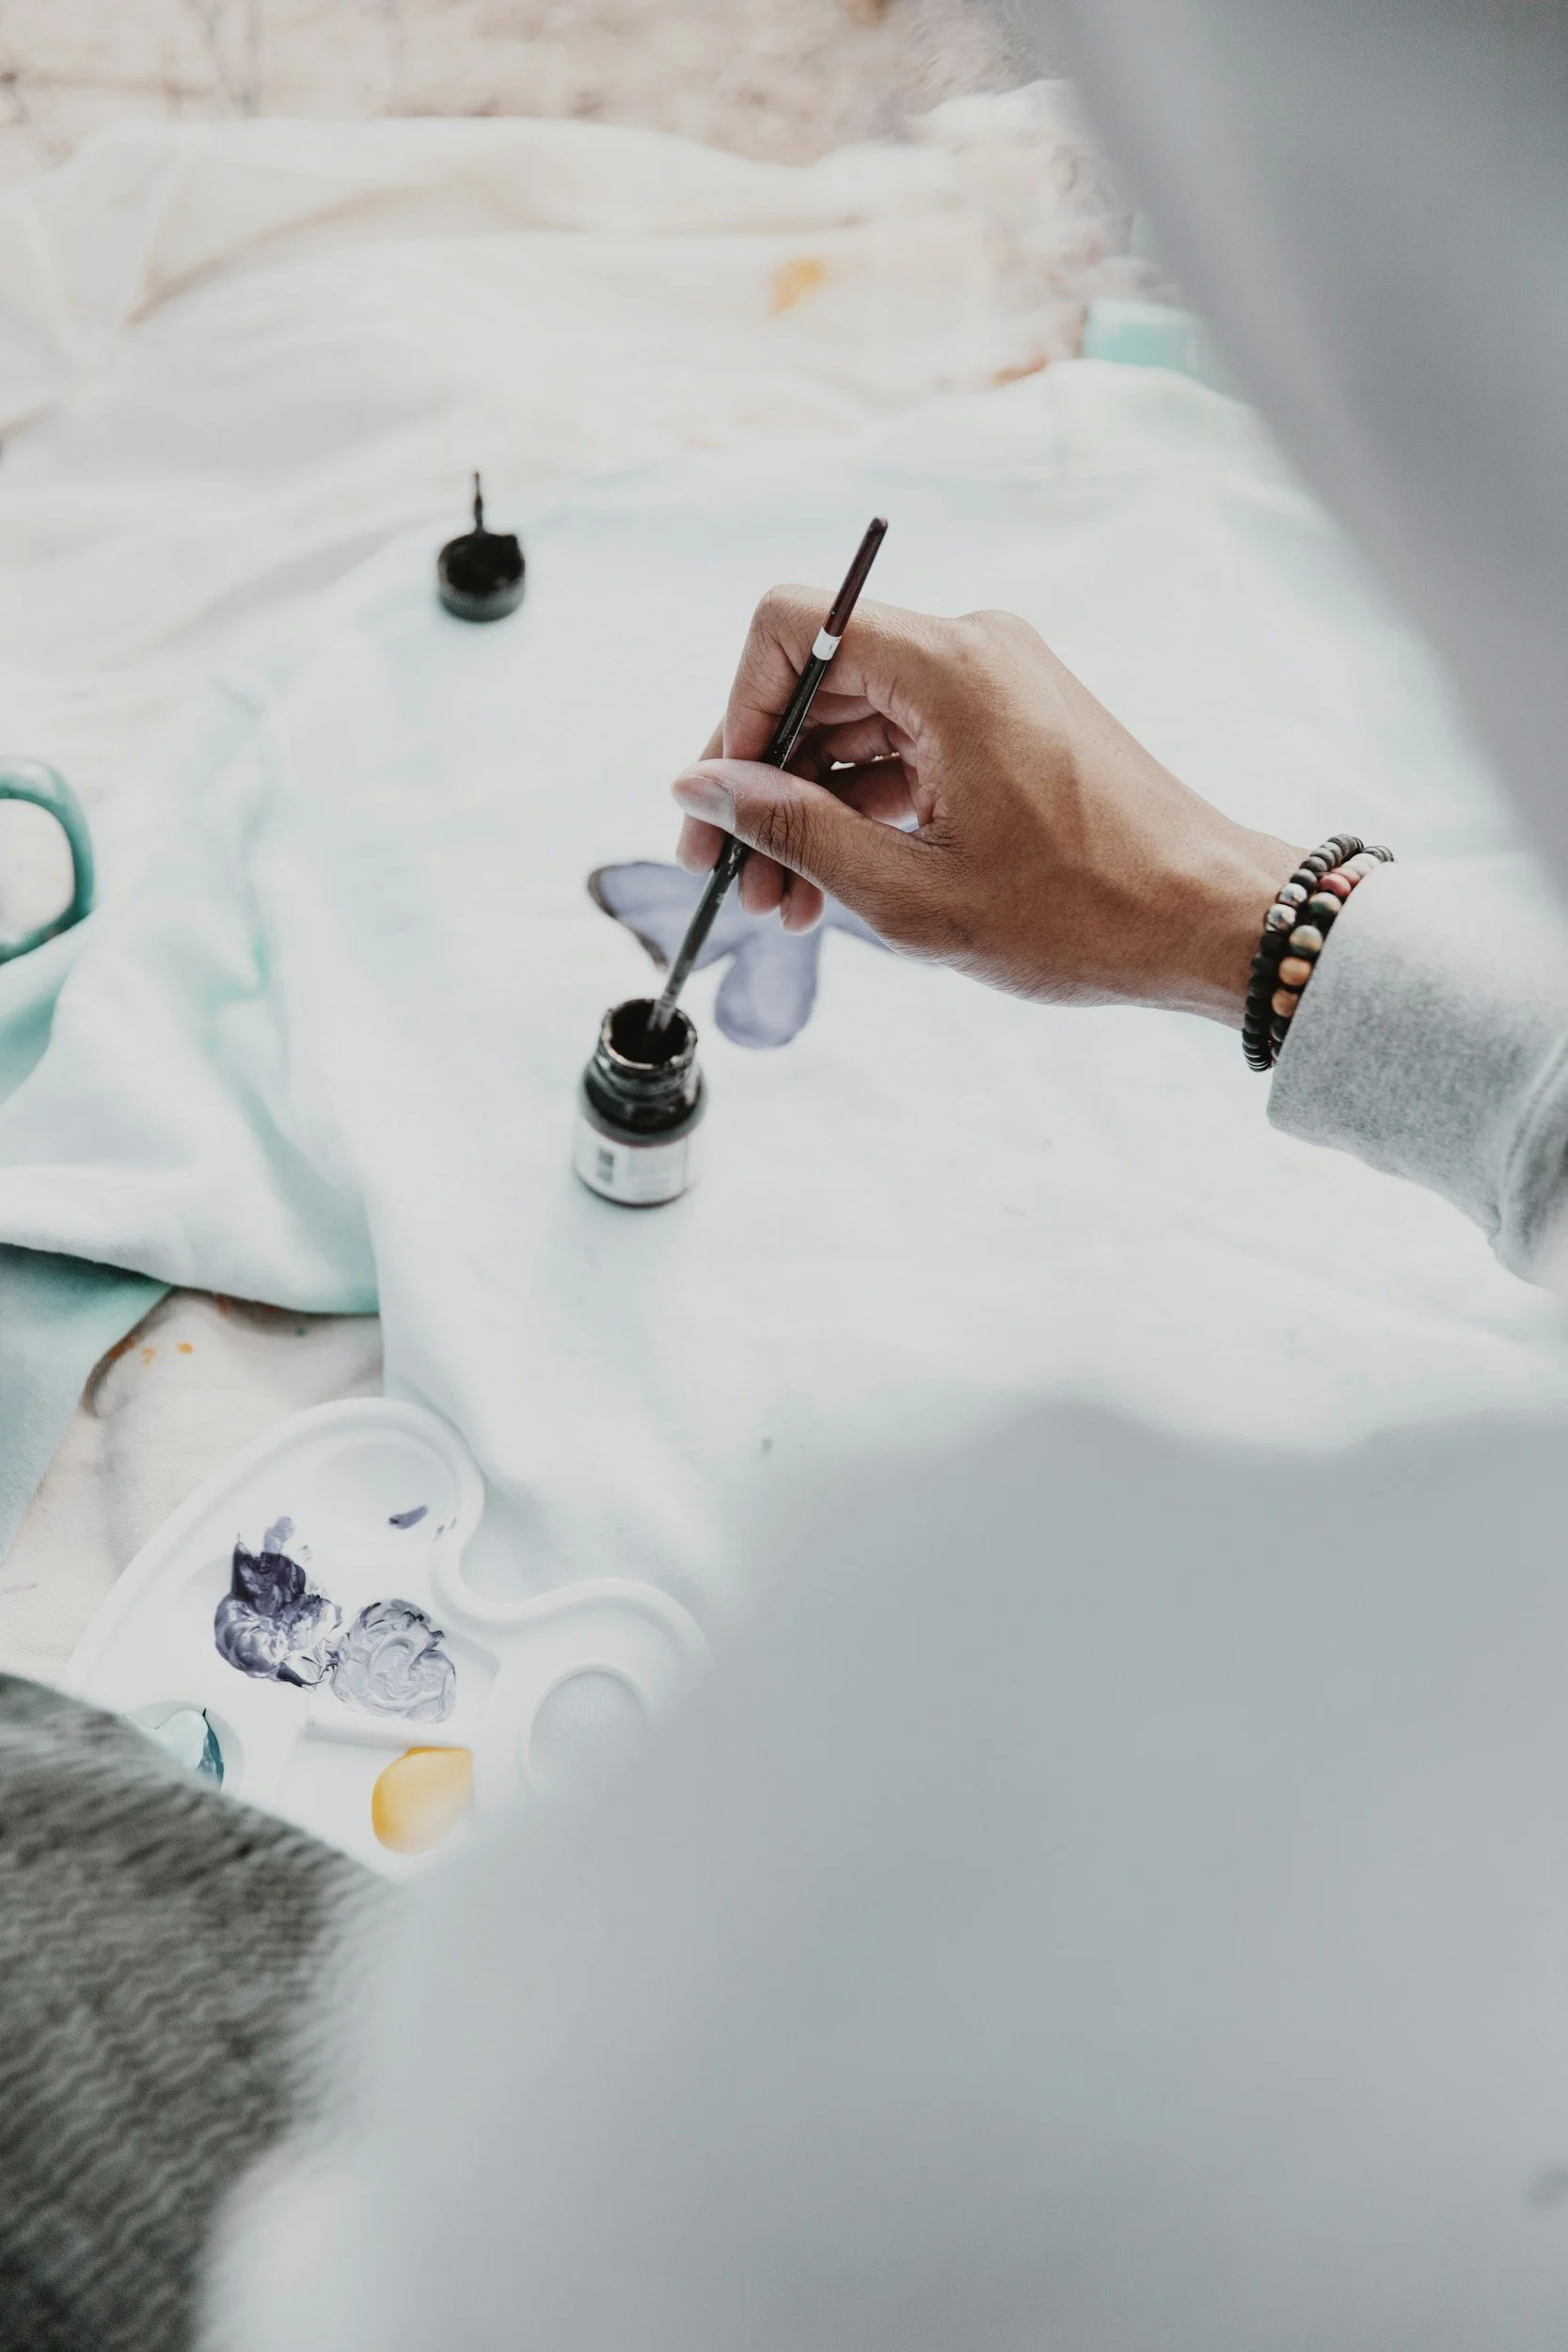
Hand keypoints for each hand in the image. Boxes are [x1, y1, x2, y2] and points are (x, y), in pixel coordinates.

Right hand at [672, 591, 1300, 1023]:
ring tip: (787, 906)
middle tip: (733, 880)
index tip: (721, 803)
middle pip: (818, 682)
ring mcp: (995, 683)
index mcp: (950, 666)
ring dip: (810, 808)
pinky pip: (906, 744)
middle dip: (763, 783)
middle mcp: (972, 649)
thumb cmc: (1080, 913)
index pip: (790, 627)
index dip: (735, 711)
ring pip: (857, 723)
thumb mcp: (911, 890)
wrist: (1206, 922)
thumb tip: (700, 788)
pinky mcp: (1010, 721)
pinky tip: (839, 884)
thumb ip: (794, 830)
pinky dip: (865, 807)